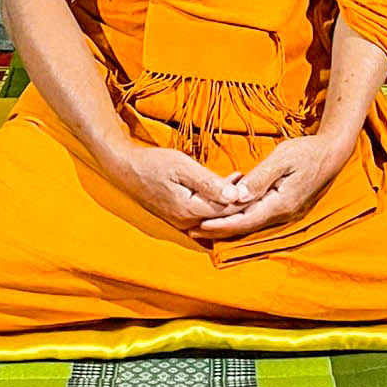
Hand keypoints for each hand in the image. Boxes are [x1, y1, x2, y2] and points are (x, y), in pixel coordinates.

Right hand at [108, 138, 245, 233]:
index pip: (228, 210)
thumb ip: (210, 183)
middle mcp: (188, 222)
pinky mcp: (179, 216)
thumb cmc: (154, 164)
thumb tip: (236, 196)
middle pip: (224, 217)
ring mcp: (183, 222)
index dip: (246, 198)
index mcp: (190, 211)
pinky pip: (205, 214)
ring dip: (230, 201)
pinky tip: (226, 188)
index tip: (259, 184)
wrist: (126, 169)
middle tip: (256, 181)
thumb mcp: (183, 167)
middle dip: (241, 201)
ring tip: (243, 180)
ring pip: (215, 216)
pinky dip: (217, 203)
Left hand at [192, 135, 343, 240]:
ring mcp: (285, 212)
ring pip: (251, 224)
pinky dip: (240, 219)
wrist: (332, 153)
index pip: (245, 219)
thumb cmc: (306, 151)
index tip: (200, 225)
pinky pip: (258, 217)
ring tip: (204, 227)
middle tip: (192, 231)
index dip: (221, 224)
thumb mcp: (281, 158)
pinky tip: (228, 217)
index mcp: (280, 203)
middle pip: (246, 227)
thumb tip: (238, 195)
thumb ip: (260, 178)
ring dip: (228, 226)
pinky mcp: (284, 206)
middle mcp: (282, 213)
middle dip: (219, 230)